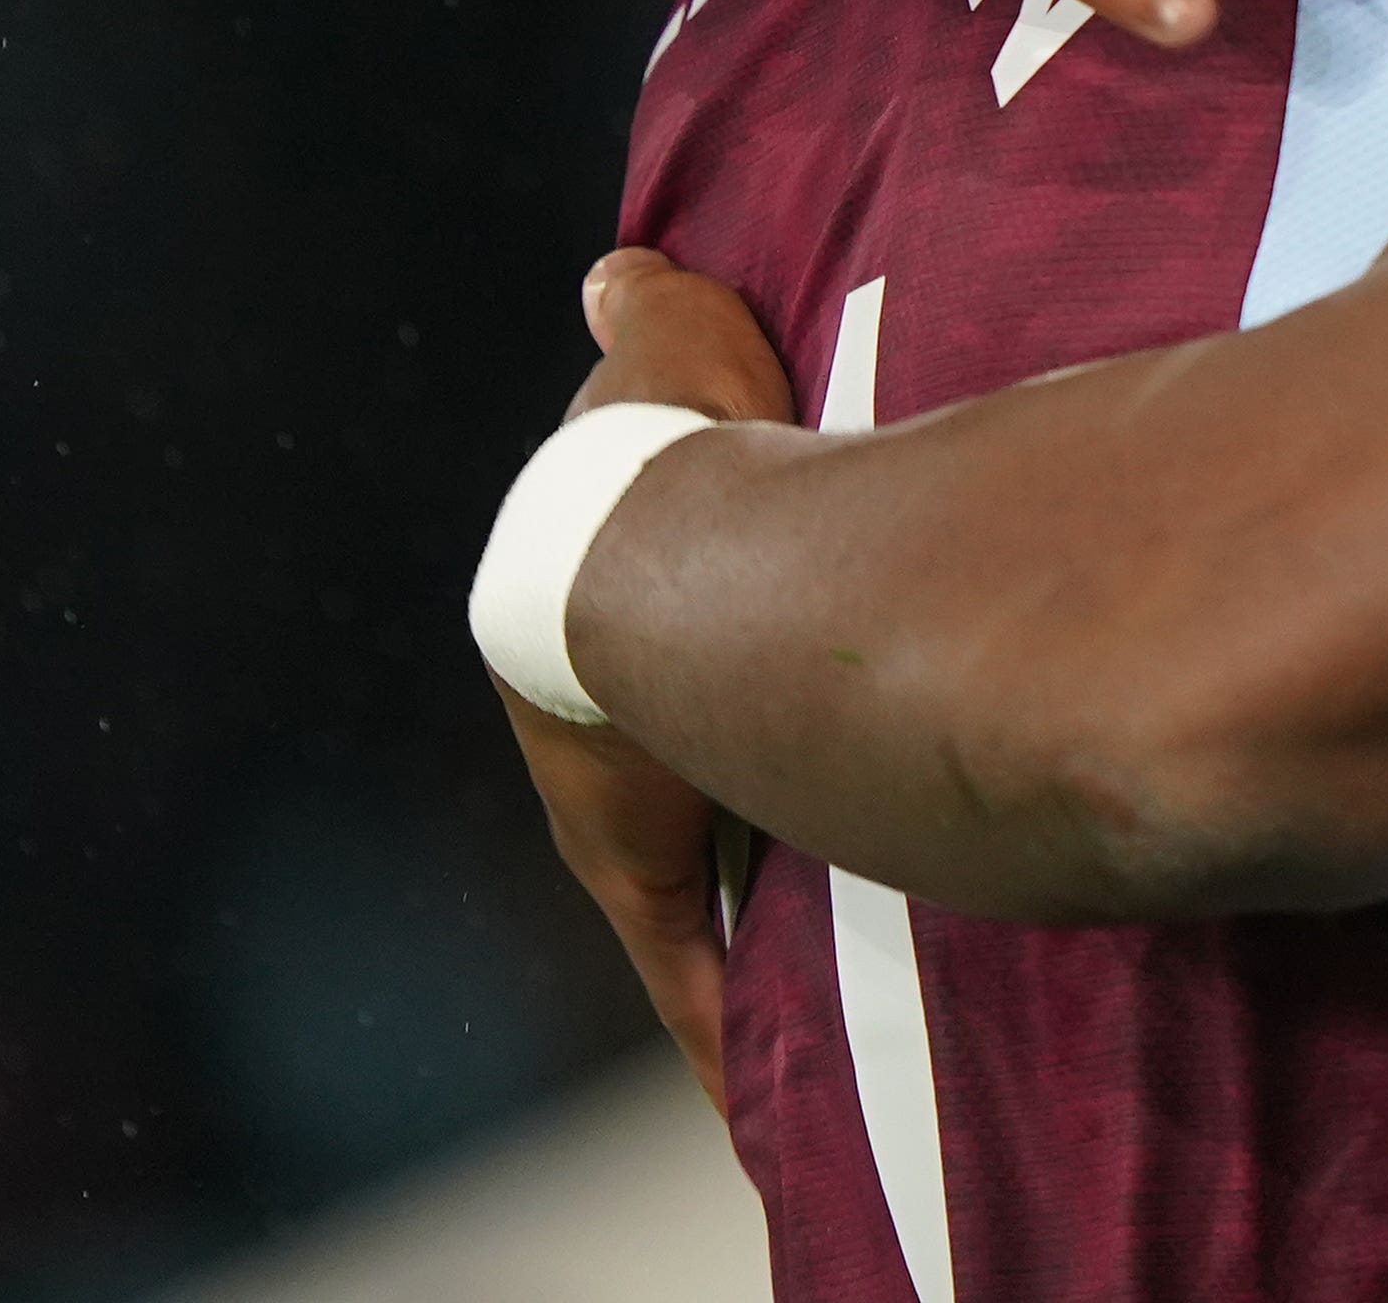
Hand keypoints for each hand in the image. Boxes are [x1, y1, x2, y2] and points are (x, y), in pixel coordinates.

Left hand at [508, 251, 802, 1101]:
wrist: (624, 534)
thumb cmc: (653, 446)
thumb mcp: (661, 361)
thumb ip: (646, 324)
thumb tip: (614, 273)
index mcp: (600, 633)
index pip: (643, 693)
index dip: (674, 749)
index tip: (712, 803)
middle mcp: (598, 739)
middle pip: (668, 818)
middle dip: (711, 869)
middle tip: (773, 935)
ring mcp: (618, 807)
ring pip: (683, 899)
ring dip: (728, 963)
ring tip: (789, 1039)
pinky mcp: (643, 866)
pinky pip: (686, 969)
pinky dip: (715, 1033)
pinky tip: (745, 1114)